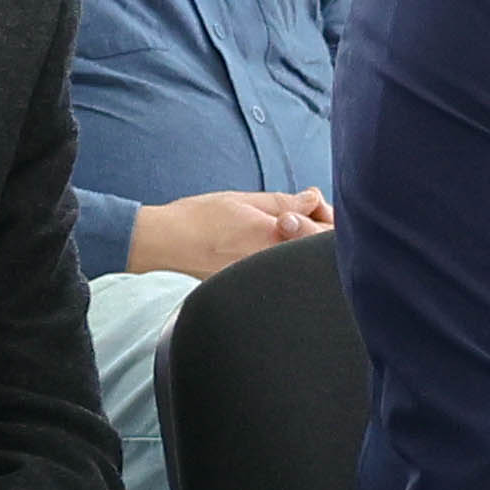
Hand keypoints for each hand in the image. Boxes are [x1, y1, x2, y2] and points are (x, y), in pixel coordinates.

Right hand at [126, 187, 334, 281]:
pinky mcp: (249, 291)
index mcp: (273, 235)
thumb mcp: (242, 200)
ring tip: (281, 231)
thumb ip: (282, 202)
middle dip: (317, 232)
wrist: (163, 246)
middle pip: (315, 253)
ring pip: (298, 266)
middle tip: (302, 216)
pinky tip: (267, 249)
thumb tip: (313, 198)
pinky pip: (278, 277)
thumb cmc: (196, 219)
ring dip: (300, 248)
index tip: (314, 207)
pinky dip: (282, 261)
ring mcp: (260, 280)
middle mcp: (271, 263)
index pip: (323, 232)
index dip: (327, 218)